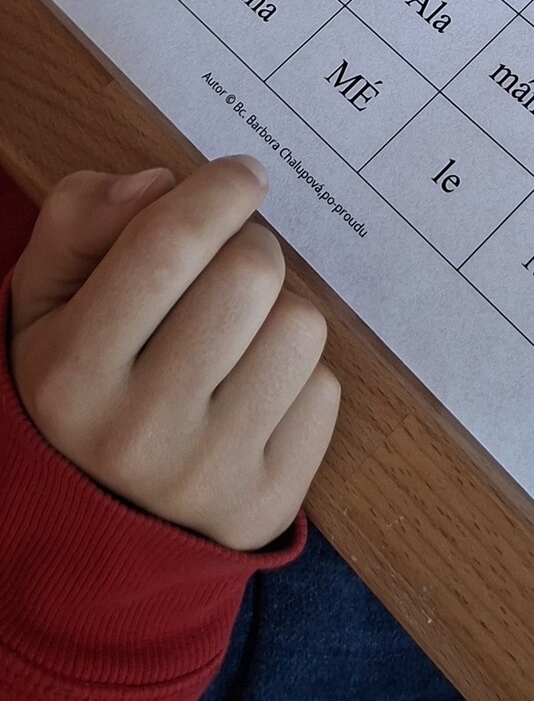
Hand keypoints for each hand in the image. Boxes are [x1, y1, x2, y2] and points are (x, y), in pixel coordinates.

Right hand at [9, 156, 339, 550]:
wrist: (87, 526)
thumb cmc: (72, 385)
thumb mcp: (41, 300)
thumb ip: (81, 222)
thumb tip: (161, 185)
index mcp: (70, 373)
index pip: (168, 246)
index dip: (219, 191)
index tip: (242, 175)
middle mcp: (138, 431)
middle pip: (251, 275)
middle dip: (250, 245)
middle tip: (231, 260)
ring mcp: (208, 475)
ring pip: (302, 327)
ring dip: (280, 311)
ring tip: (239, 333)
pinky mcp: (267, 503)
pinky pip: (325, 391)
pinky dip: (298, 376)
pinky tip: (251, 391)